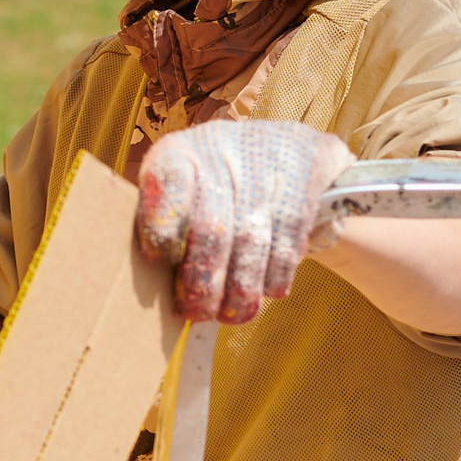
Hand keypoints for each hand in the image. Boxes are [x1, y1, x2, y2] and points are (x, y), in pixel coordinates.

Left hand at [135, 119, 355, 323]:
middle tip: (196, 312)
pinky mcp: (303, 183)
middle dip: (203, 280)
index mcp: (179, 152)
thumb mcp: (179, 187)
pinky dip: (274, 276)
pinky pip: (288, 243)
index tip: (157, 258)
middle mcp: (221, 151)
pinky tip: (263, 290)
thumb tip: (157, 279)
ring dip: (240, 290)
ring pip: (253, 242)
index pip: (167, 182)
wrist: (282, 146)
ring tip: (228, 314)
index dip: (162, 223)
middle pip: (212, 226)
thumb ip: (164, 224)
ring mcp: (267, 166)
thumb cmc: (213, 180)